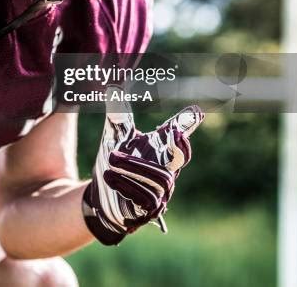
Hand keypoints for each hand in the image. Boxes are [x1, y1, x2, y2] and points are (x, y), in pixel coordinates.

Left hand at [82, 90, 203, 244]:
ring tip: (112, 157)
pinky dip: (127, 184)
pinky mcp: (150, 209)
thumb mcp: (114, 136)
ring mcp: (162, 191)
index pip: (179, 134)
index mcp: (161, 148)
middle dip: (178, 146)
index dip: (188, 124)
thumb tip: (112, 87)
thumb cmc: (114, 161)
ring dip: (134, 166)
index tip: (196, 111)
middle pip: (181, 158)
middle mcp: (167, 169)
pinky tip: (109, 176)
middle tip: (174, 133)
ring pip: (160, 177)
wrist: (100, 194)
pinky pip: (147, 197)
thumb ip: (118, 114)